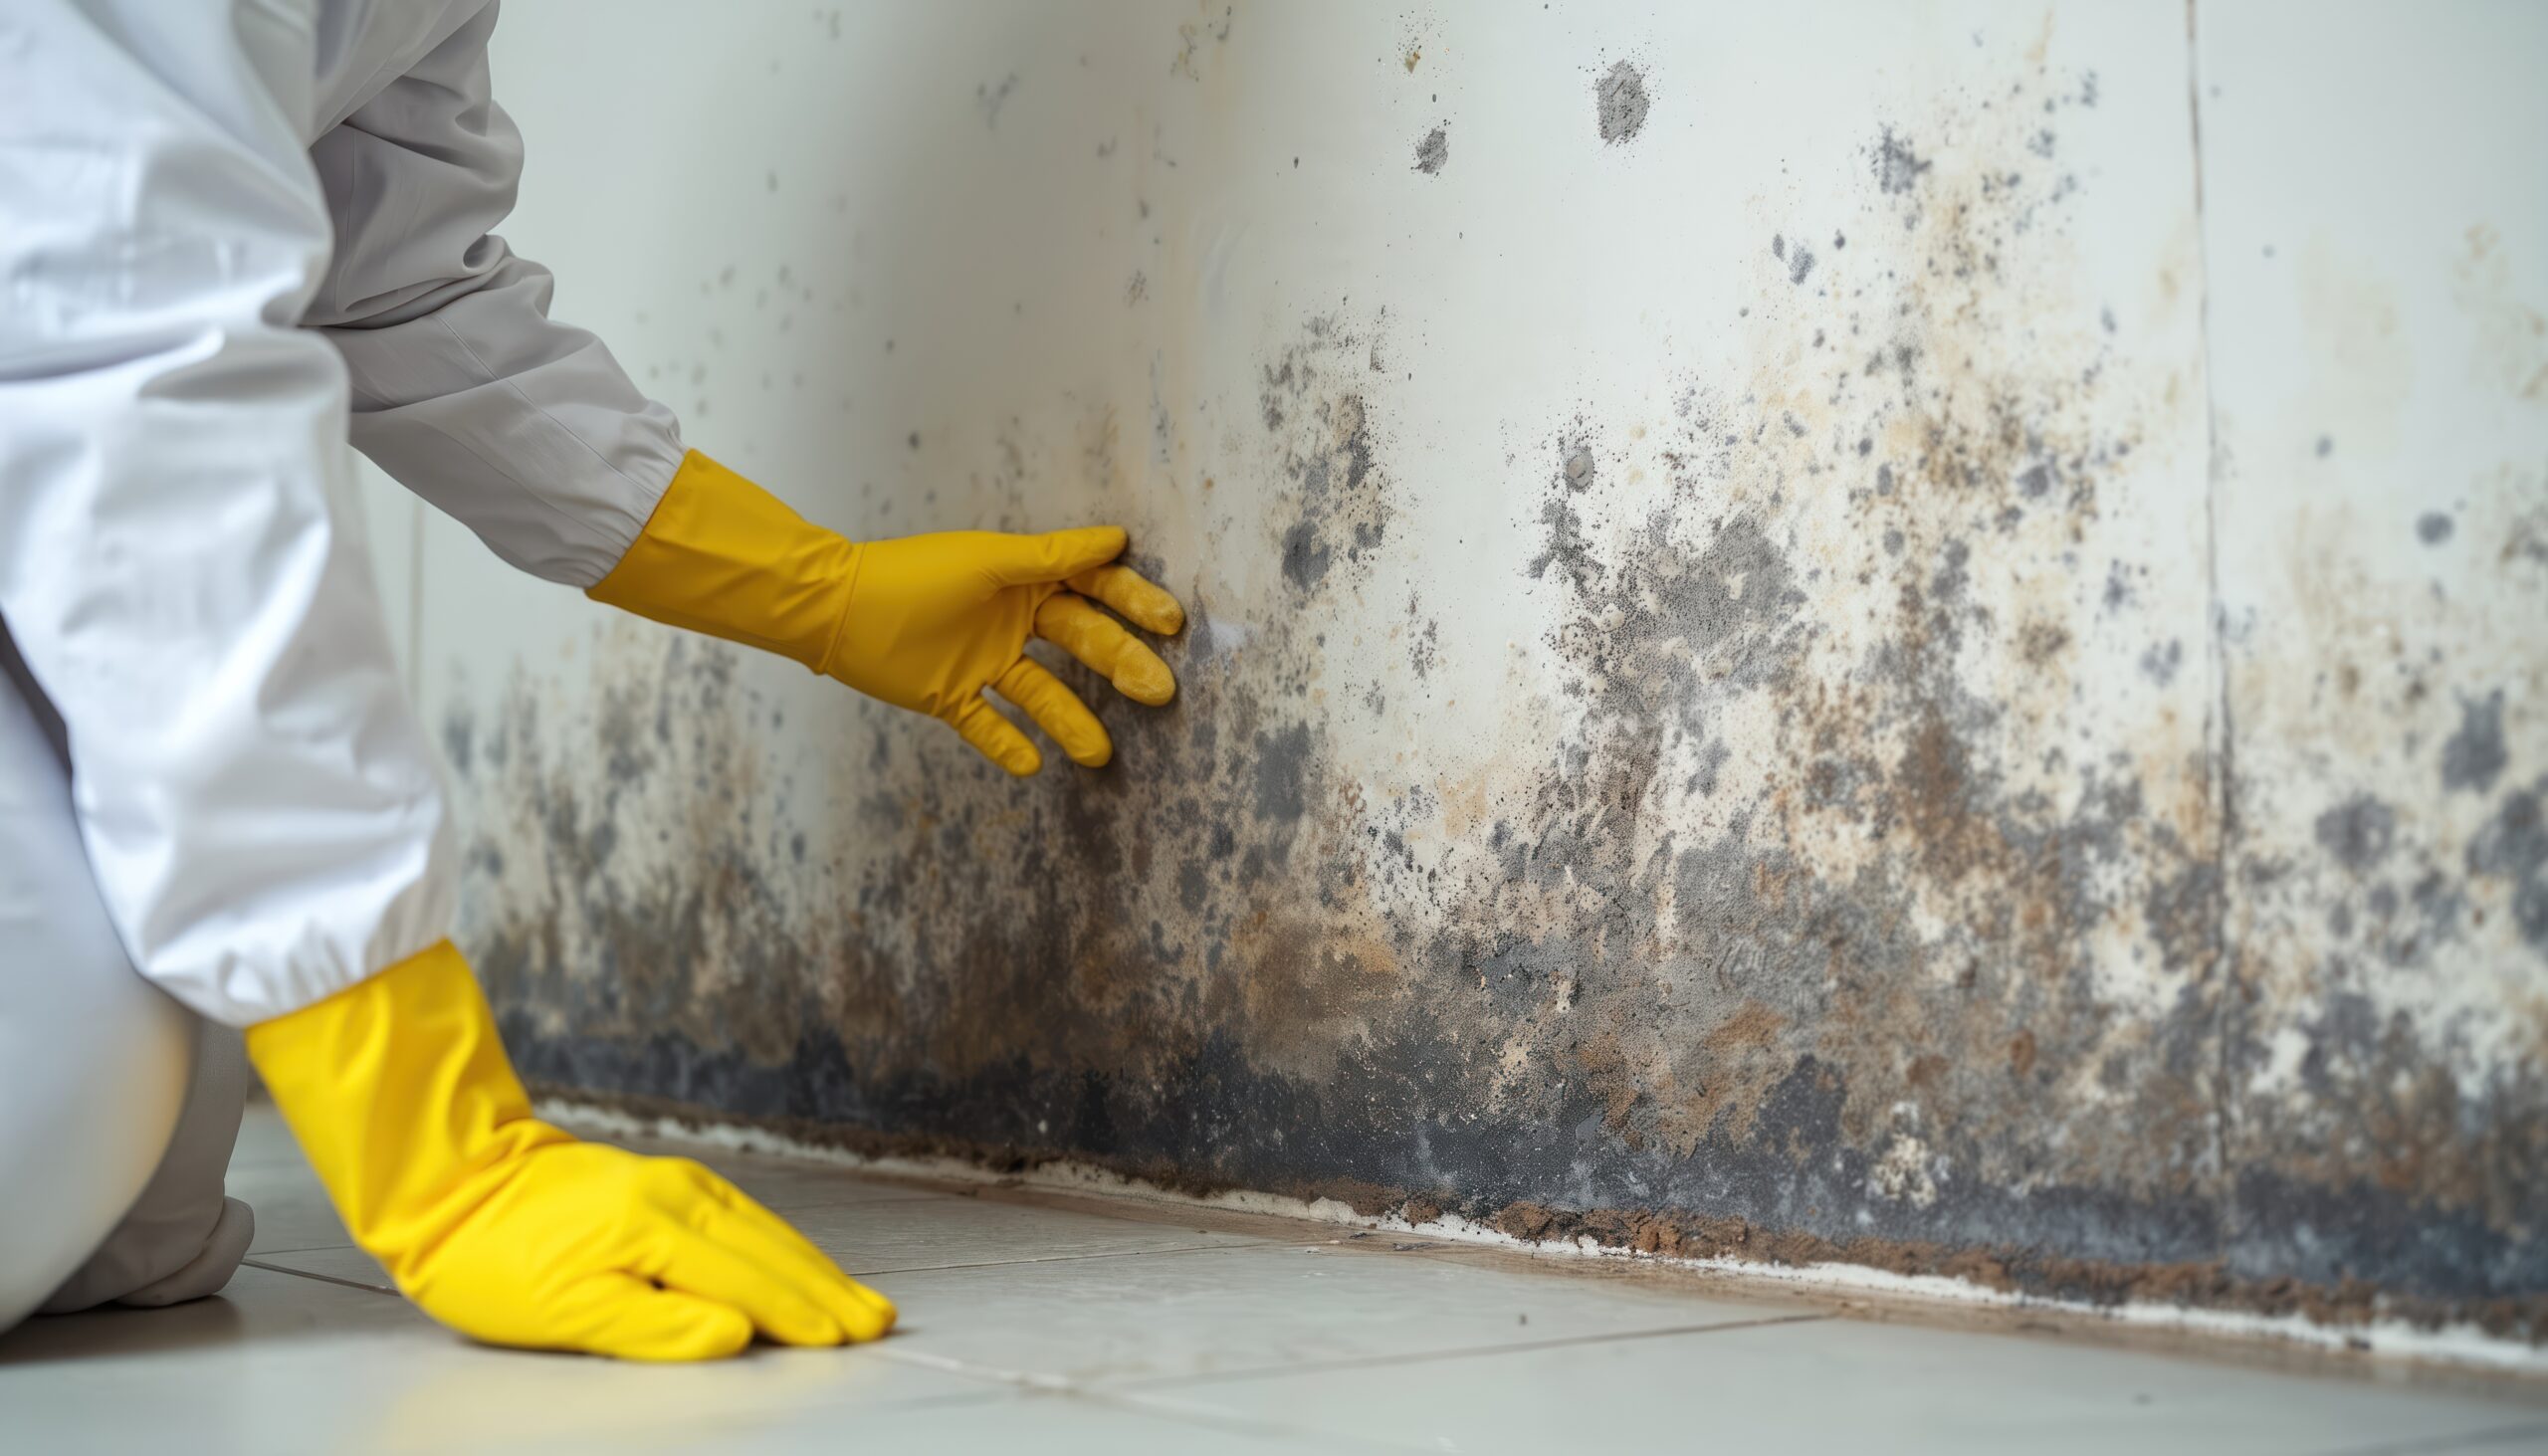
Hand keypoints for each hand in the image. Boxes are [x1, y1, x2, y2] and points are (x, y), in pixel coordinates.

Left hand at [398, 1139, 893, 1360]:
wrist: (451, 1177)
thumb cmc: (494, 1257)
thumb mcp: (563, 1309)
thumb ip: (655, 1325)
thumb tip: (736, 1335)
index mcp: (657, 1227)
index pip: (747, 1282)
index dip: (798, 1316)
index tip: (844, 1341)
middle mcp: (679, 1195)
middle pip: (770, 1252)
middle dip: (827, 1290)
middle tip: (878, 1322)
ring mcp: (675, 1181)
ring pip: (764, 1230)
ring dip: (814, 1266)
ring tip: (857, 1297)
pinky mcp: (665, 1179)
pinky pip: (743, 1215)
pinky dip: (780, 1242)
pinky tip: (796, 1258)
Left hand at [587, 451, 1185, 775]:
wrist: (837, 609)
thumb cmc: (914, 575)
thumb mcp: (988, 562)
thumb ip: (1052, 557)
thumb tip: (1118, 538)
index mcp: (1026, 581)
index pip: (1094, 591)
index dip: (1133, 605)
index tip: (1170, 624)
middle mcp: (1014, 622)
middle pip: (1080, 646)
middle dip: (1121, 666)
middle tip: (1159, 692)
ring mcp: (985, 662)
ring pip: (1042, 695)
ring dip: (1071, 722)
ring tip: (1099, 754)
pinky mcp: (953, 696)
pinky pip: (988, 725)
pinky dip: (1008, 745)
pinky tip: (1033, 766)